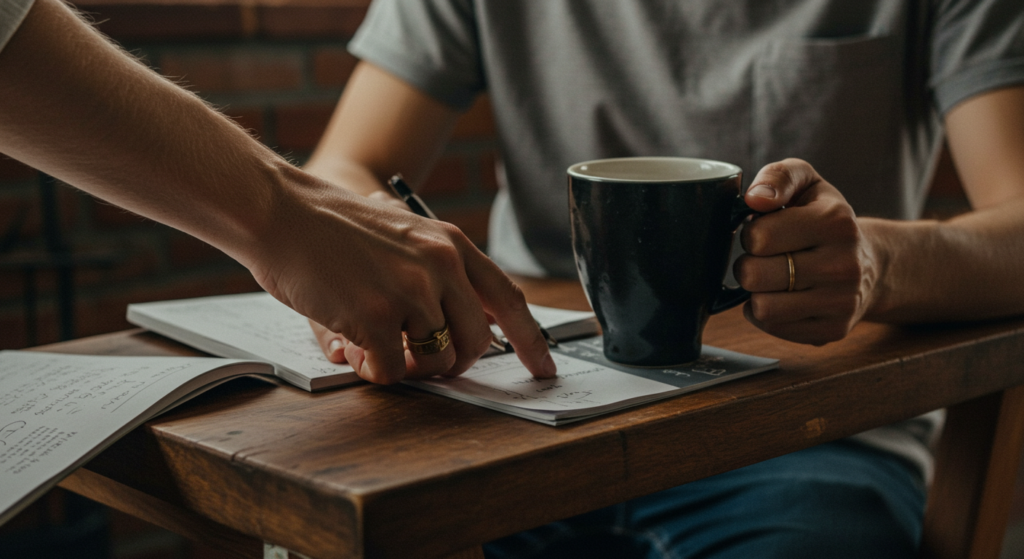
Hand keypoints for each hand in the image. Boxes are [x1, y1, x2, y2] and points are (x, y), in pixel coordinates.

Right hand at [244, 169, 556, 383]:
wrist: (279, 211)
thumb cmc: (332, 228)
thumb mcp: (402, 235)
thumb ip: (436, 275)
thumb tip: (461, 329)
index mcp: (450, 244)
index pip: (509, 298)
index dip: (531, 340)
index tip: (543, 369)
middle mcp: (440, 266)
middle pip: (476, 342)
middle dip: (452, 362)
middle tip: (422, 361)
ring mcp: (409, 292)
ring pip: (437, 361)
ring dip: (410, 367)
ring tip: (378, 349)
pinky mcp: (375, 318)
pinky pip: (393, 372)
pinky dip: (376, 372)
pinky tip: (356, 352)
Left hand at [734, 158, 881, 344]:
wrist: (870, 263)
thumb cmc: (824, 218)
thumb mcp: (807, 182)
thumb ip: (778, 176)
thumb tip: (755, 198)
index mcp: (836, 222)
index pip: (759, 237)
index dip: (751, 234)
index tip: (764, 232)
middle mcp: (844, 264)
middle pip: (754, 275)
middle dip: (747, 265)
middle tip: (763, 259)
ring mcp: (841, 302)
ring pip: (762, 308)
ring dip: (755, 293)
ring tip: (770, 279)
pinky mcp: (833, 330)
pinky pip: (773, 328)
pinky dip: (767, 314)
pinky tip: (782, 298)